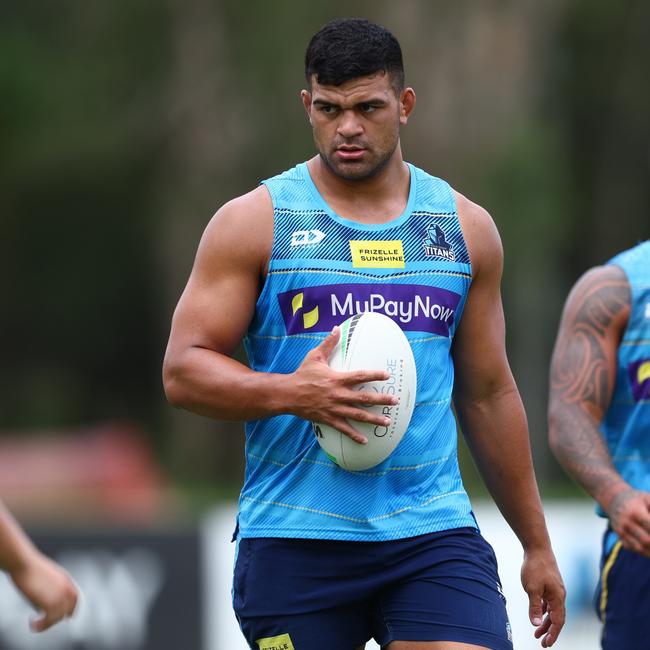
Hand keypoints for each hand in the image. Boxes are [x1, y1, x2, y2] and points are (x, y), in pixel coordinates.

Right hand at [10, 549, 78, 631]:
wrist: (25, 563)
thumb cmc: (30, 567)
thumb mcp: (47, 575)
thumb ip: (52, 584)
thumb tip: (45, 595)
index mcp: (66, 579)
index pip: (75, 597)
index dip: (71, 608)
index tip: (66, 616)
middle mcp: (66, 588)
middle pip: (68, 609)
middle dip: (57, 618)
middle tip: (44, 623)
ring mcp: (59, 595)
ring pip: (58, 617)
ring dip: (47, 624)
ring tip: (36, 625)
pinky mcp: (50, 602)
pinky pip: (50, 620)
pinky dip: (42, 625)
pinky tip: (33, 624)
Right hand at [288, 326, 398, 443]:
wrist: (288, 394)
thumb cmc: (302, 374)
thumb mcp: (315, 356)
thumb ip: (328, 343)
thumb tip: (337, 328)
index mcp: (337, 379)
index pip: (360, 376)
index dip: (374, 375)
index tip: (387, 375)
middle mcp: (338, 395)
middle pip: (364, 398)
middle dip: (381, 400)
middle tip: (395, 400)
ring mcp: (334, 408)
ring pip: (358, 415)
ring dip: (374, 419)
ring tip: (388, 421)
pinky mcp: (329, 419)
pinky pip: (344, 428)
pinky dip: (355, 435)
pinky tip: (365, 440)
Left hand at [521, 548, 565, 646]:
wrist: (537, 548)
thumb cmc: (535, 567)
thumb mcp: (531, 589)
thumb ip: (534, 607)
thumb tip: (535, 624)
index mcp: (557, 598)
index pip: (558, 621)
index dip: (553, 634)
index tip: (546, 644)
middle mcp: (559, 595)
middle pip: (556, 618)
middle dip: (550, 631)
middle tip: (542, 642)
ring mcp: (555, 589)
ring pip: (552, 610)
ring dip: (545, 621)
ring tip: (537, 631)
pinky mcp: (550, 584)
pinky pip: (549, 602)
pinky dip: (544, 610)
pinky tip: (538, 613)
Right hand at [607, 487, 649, 555]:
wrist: (614, 500)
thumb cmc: (637, 499)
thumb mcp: (648, 498)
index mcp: (634, 511)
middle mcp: (625, 522)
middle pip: (646, 540)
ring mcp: (621, 530)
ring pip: (640, 547)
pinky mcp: (620, 537)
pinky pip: (634, 548)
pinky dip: (645, 552)